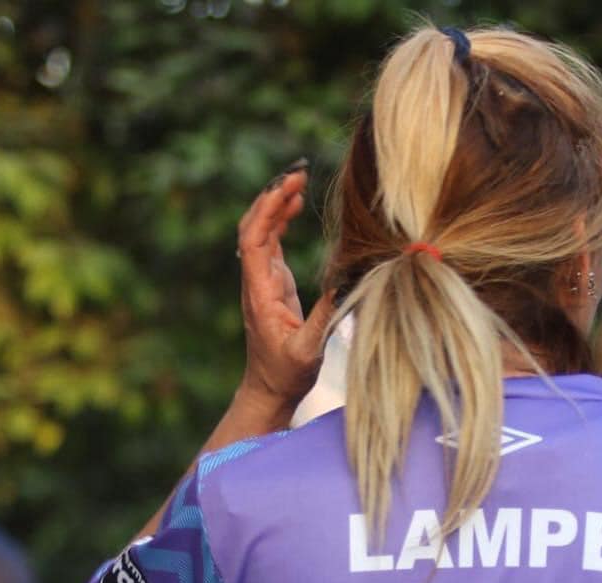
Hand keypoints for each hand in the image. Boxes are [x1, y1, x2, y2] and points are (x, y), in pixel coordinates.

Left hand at [236, 163, 333, 409]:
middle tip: (297, 172)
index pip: (255, 238)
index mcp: (260, 292)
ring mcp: (262, 281)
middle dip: (271, 196)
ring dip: (275, 204)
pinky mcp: (272, 285)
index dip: (269, 208)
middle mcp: (256, 281)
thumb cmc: (286, 375)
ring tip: (297, 181)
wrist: (269, 390)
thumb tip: (347, 279)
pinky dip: (280, 221)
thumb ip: (326, 315)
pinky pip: (270, 244)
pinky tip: (294, 207)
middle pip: (253, 226)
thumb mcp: (310, 349)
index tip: (290, 186)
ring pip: (260, 231)